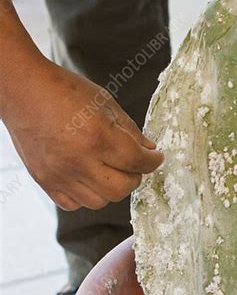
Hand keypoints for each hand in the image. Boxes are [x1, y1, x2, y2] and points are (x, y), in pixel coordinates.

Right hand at [3, 59, 162, 210]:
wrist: (24, 91)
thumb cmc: (64, 91)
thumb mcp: (105, 103)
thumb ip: (130, 130)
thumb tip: (149, 150)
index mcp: (98, 137)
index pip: (137, 162)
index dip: (152, 161)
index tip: (155, 158)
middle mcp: (78, 161)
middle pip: (121, 189)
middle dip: (134, 177)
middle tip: (133, 164)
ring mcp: (59, 174)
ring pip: (99, 201)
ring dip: (111, 188)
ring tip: (110, 169)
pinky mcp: (44, 181)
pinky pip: (73, 204)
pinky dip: (86, 195)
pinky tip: (88, 176)